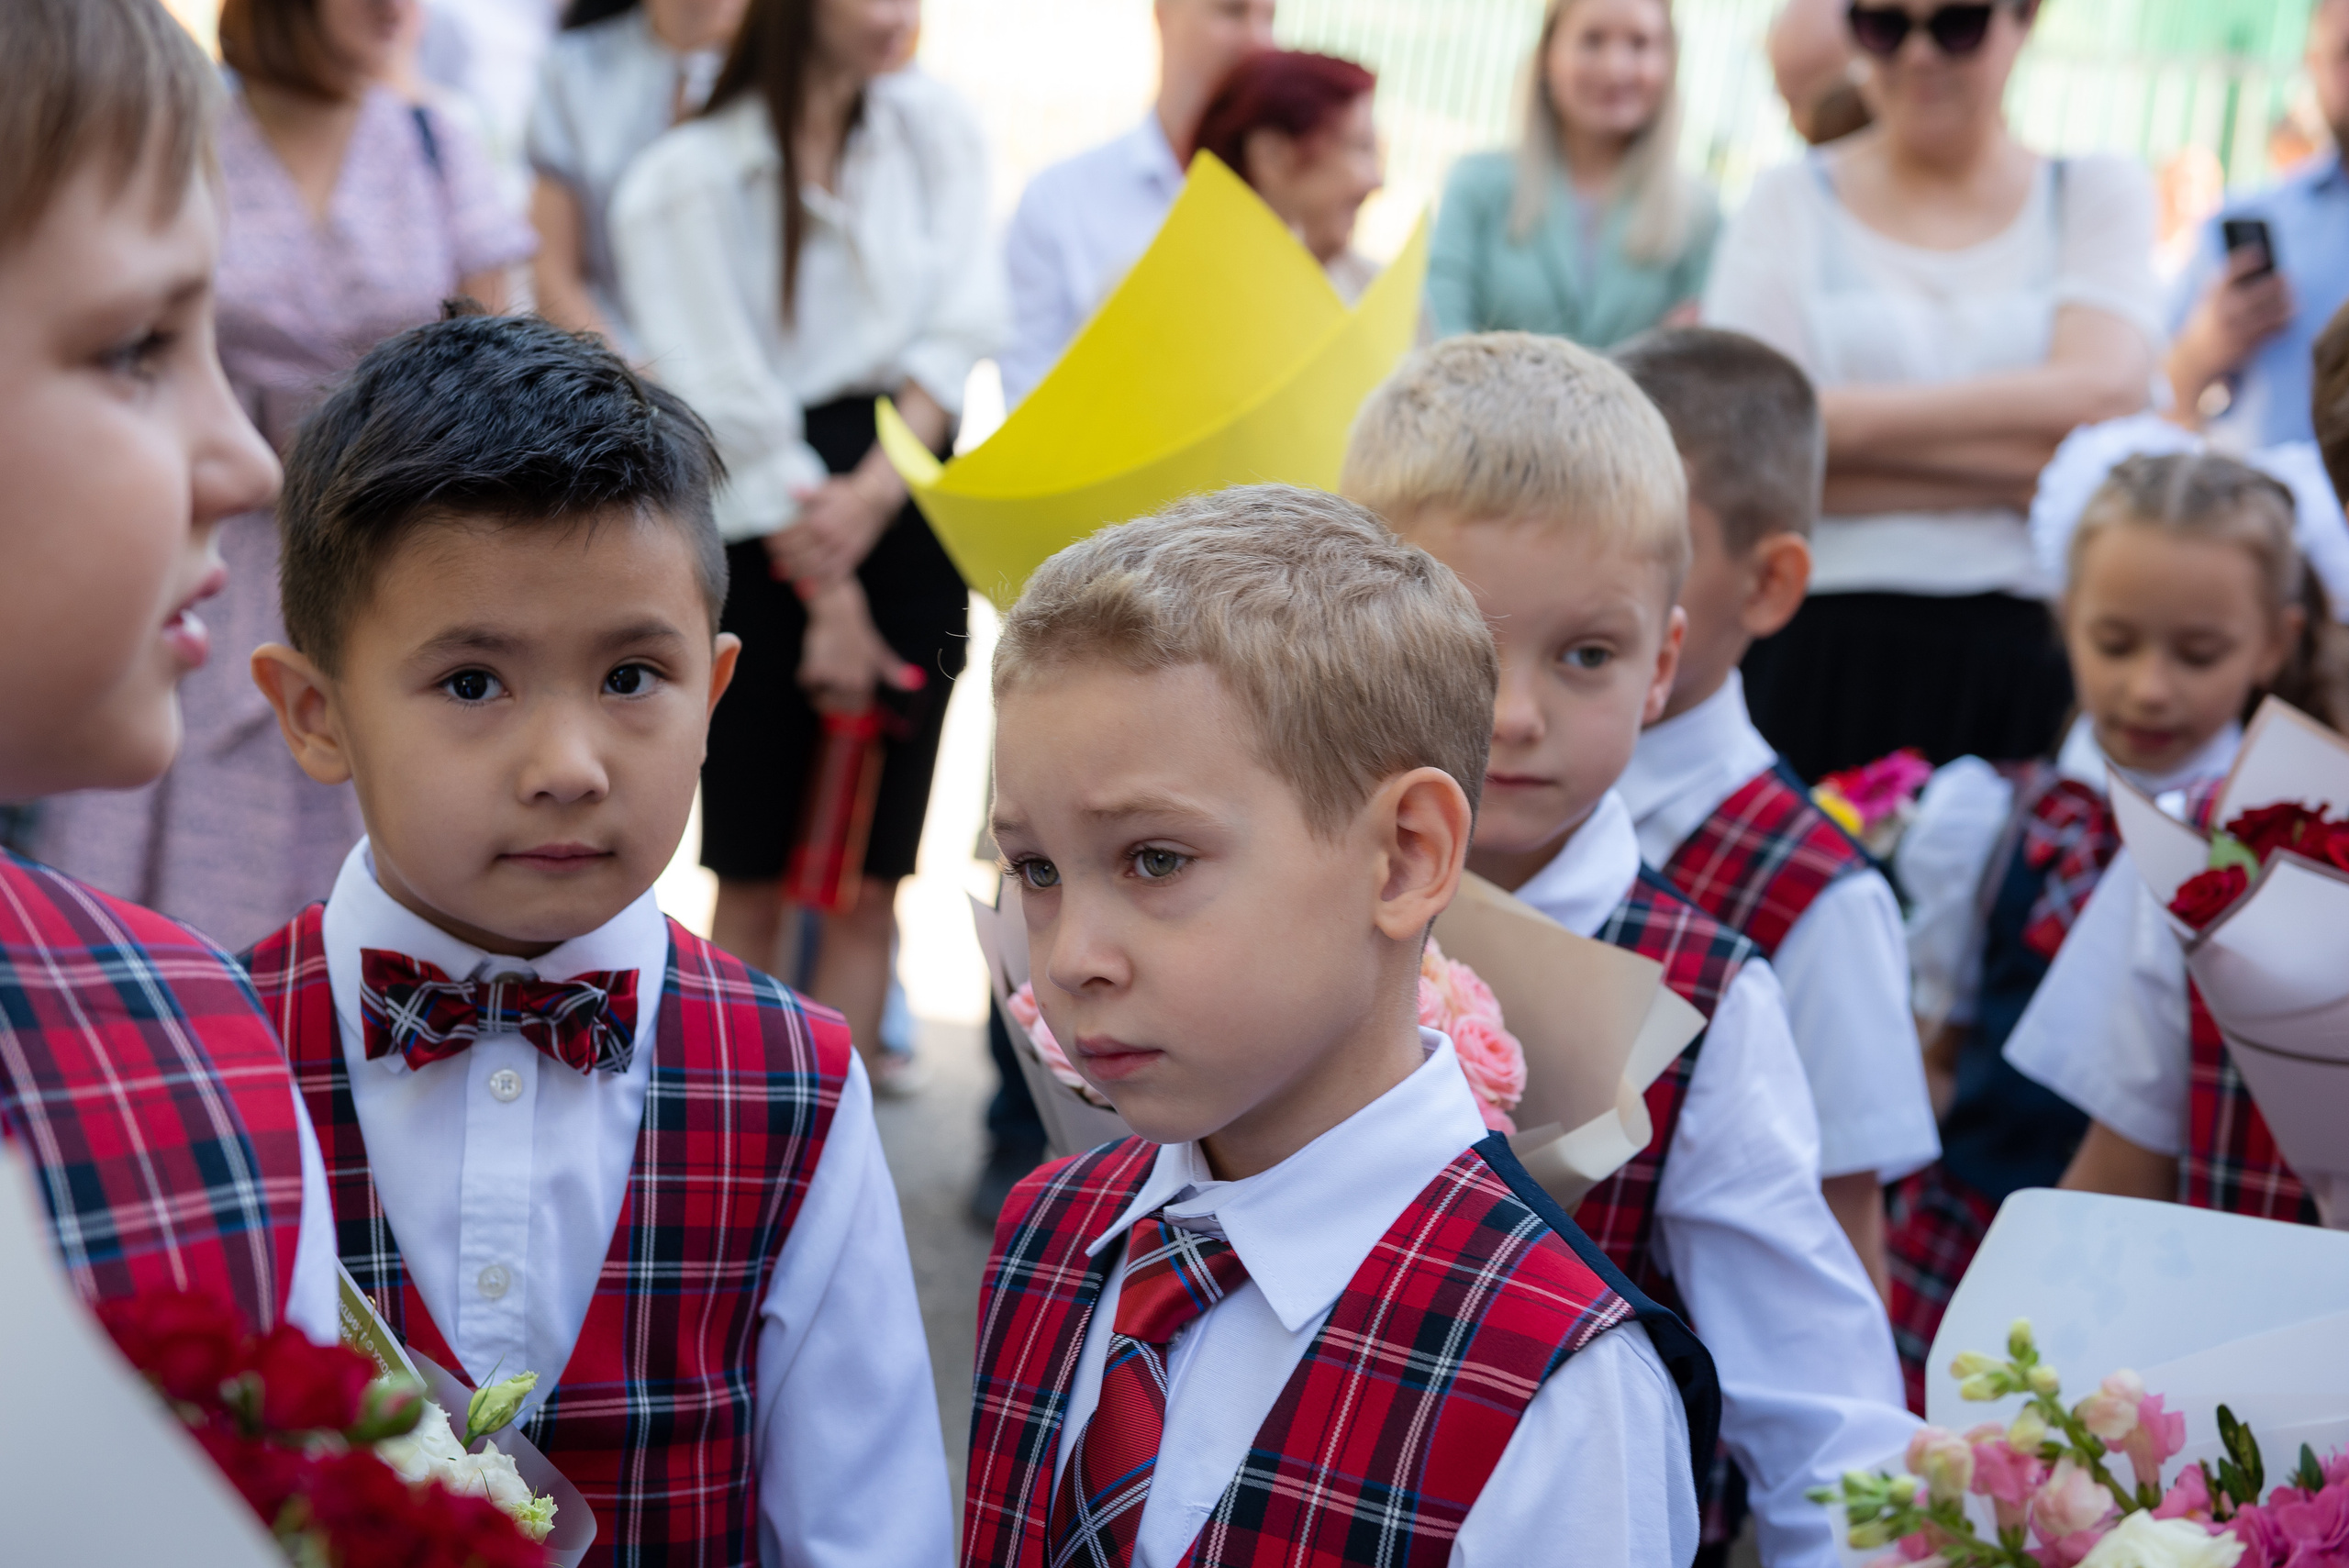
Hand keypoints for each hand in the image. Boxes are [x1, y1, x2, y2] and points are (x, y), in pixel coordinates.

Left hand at [763, 467, 901, 588]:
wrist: (875, 500)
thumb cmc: (849, 493)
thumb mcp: (826, 489)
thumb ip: (807, 494)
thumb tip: (790, 492)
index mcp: (818, 520)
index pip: (791, 535)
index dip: (777, 541)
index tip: (768, 543)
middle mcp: (828, 538)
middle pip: (799, 555)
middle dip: (784, 561)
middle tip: (774, 563)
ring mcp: (840, 549)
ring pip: (814, 568)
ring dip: (798, 574)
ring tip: (787, 576)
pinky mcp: (852, 557)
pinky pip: (834, 575)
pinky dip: (820, 582)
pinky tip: (810, 586)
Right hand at [795, 580, 924, 713]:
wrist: (839, 614)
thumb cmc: (858, 634)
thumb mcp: (879, 652)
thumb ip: (893, 670)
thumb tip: (916, 682)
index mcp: (866, 683)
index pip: (854, 710)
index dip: (843, 706)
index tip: (839, 695)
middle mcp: (852, 684)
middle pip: (832, 708)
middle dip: (825, 700)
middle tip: (825, 679)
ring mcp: (834, 677)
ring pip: (817, 697)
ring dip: (815, 688)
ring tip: (820, 668)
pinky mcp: (816, 669)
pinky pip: (805, 683)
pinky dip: (804, 675)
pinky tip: (812, 659)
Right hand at [2169, 248, 2294, 410]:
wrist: (2192, 359)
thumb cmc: (2205, 325)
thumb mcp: (2207, 302)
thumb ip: (2226, 285)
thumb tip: (2258, 263)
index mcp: (2212, 295)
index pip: (2233, 269)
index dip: (2249, 259)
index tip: (2262, 254)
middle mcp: (2223, 309)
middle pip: (2263, 289)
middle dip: (2279, 282)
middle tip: (2286, 277)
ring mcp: (2236, 327)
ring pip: (2273, 310)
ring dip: (2286, 303)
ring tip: (2292, 298)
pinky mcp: (2246, 344)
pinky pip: (2273, 330)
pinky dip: (2283, 323)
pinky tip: (2287, 317)